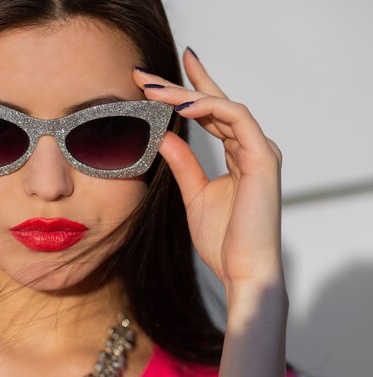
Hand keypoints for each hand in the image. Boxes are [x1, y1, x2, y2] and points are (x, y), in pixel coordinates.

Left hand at [133, 48, 283, 295]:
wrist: (242, 271)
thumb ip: (182, 163)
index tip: (158, 80)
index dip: (188, 90)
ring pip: (223, 105)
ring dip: (186, 94)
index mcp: (239, 154)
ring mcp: (260, 150)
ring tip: (152, 91)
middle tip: (144, 75)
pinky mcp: (263, 158)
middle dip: (180, 84)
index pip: (212, 113)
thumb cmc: (223, 241)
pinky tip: (180, 106)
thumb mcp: (194, 194)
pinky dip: (209, 108)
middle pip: (215, 103)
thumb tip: (162, 135)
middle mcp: (252, 147)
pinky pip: (237, 118)